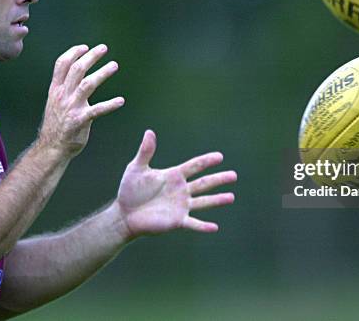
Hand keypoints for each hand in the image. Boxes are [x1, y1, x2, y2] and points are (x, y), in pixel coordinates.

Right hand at [38, 44, 123, 156]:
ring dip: (102, 73)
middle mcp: (62, 95)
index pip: (61, 64)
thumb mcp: (55, 102)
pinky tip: (121, 101)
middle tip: (104, 48)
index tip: (85, 47)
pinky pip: (97, 110)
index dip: (73, 53)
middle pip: (76, 69)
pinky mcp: (80, 120)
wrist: (51, 147)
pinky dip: (110, 105)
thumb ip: (64, 88)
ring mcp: (71, 107)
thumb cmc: (57, 124)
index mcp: (55, 90)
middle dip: (91, 56)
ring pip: (87, 84)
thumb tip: (75, 74)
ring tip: (114, 65)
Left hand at [116, 130, 235, 238]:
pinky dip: (203, 226)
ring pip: (203, 202)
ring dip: (217, 200)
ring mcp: (181, 206)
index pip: (194, 166)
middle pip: (204, 183)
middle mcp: (181, 190)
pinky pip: (193, 223)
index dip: (206, 161)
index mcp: (174, 176)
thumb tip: (149, 131)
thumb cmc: (129, 190)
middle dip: (219, 179)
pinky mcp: (177, 221)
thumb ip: (146, 152)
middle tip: (234, 175)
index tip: (220, 157)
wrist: (124, 214)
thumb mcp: (136, 168)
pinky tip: (215, 227)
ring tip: (231, 197)